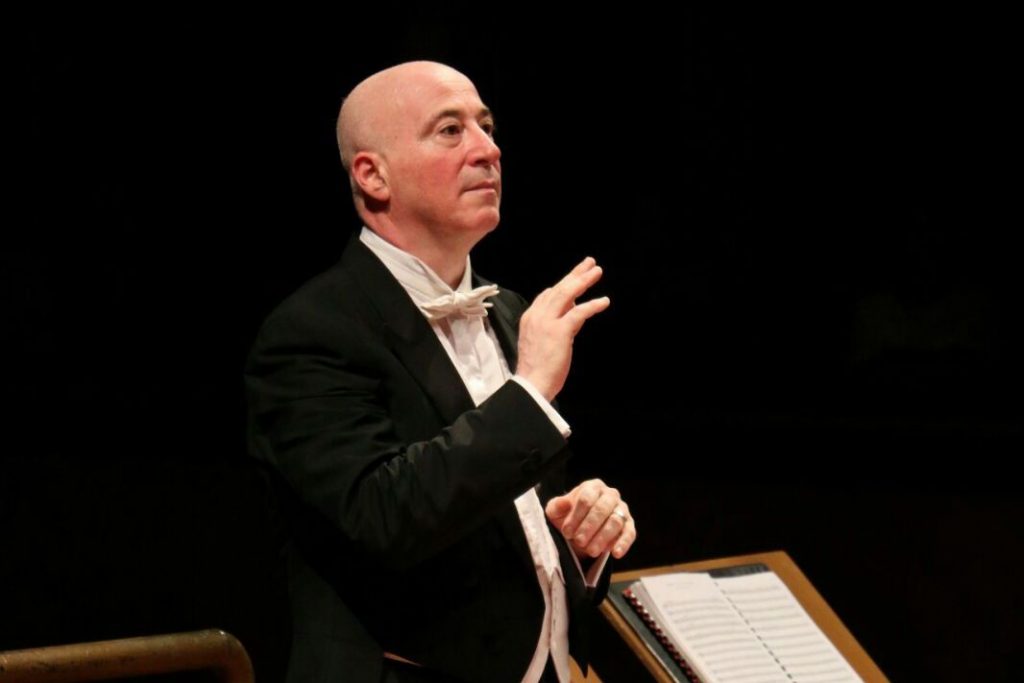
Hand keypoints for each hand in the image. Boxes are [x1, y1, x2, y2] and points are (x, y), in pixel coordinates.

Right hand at [516, 257, 609, 401]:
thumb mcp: (540, 343)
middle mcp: (537, 316)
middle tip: (589, 263)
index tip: (574, 280)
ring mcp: (547, 322)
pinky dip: (592, 305)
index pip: (547, 295)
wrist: (531, 384)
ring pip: (567, 294)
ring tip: (597, 271)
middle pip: (558, 289)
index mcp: (530, 318)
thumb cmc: (536, 370)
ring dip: (583, 281)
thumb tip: (570, 316)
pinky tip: (604, 301)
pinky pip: (579, 312)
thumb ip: (552, 327)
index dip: (562, 286)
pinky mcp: (560, 331)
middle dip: (575, 275)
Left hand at [545, 479, 635, 559]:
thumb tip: (563, 503)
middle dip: (590, 526)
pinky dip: (623, 544)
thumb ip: (557, 506)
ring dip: (603, 537)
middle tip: (579, 541)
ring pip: (615, 521)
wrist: (580, 529)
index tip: (567, 532)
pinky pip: (629, 533)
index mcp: (593, 487)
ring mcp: (622, 510)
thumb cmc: (568, 516)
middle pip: (602, 509)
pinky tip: (615, 553)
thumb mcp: (557, 511)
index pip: (586, 498)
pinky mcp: (629, 525)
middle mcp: (610, 495)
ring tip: (591, 551)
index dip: (576, 516)